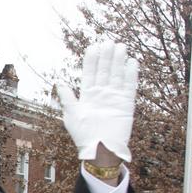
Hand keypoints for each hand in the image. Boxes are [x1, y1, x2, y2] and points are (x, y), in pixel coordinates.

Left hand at [57, 41, 138, 162]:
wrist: (99, 150)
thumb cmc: (83, 134)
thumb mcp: (71, 114)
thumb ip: (67, 97)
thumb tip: (59, 81)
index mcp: (87, 94)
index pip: (90, 72)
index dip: (92, 60)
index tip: (93, 46)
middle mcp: (101, 93)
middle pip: (105, 70)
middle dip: (107, 56)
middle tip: (109, 42)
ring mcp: (114, 97)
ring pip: (117, 75)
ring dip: (119, 61)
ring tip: (120, 47)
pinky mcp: (126, 104)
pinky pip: (129, 86)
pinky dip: (131, 74)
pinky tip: (132, 62)